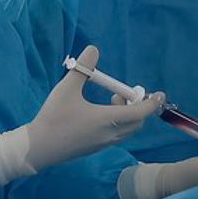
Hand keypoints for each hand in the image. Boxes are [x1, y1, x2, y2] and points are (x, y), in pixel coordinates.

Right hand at [25, 45, 164, 169]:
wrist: (38, 148)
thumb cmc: (53, 118)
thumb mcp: (67, 88)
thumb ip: (83, 68)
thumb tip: (93, 49)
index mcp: (108, 120)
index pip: (140, 112)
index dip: (152, 102)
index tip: (159, 94)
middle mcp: (110, 134)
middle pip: (136, 122)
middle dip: (137, 106)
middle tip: (121, 93)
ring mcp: (102, 144)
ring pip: (126, 130)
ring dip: (126, 114)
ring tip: (110, 100)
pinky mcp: (94, 148)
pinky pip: (116, 135)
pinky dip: (117, 122)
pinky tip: (98, 113)